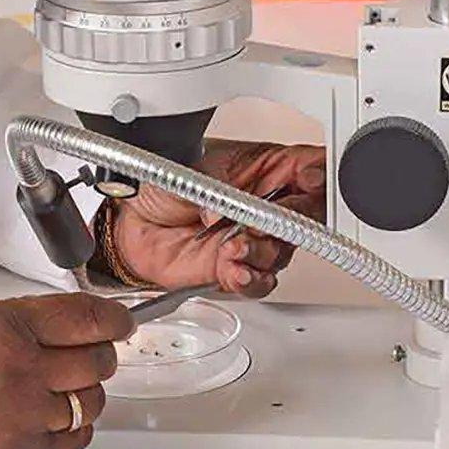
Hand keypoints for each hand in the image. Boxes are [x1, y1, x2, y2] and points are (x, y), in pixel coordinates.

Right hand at [0, 292, 132, 448]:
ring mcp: (21, 420)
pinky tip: (57, 413)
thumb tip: (52, 321)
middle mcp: (18, 374)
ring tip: (65, 382)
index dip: (113, 319)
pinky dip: (74, 425)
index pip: (86, 319)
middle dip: (99, 350)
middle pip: (96, 360)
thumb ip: (11, 315)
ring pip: (90, 402)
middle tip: (91, 347)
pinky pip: (73, 439)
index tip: (120, 321)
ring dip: (85, 389)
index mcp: (3, 329)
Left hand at [108, 140, 325, 296]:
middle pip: (308, 217)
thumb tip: (249, 196)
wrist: (131, 223)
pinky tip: (235, 270)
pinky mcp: (237, 269)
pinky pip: (260, 281)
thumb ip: (226, 179)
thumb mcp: (194, 166)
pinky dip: (250, 279)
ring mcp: (254, 239)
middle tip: (261, 221)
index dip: (318, 178)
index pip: (311, 171)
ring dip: (262, 252)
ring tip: (233, 246)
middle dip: (290, 222)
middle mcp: (265, 206)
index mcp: (265, 170)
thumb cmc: (161, 185)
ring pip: (284, 252)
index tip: (308, 182)